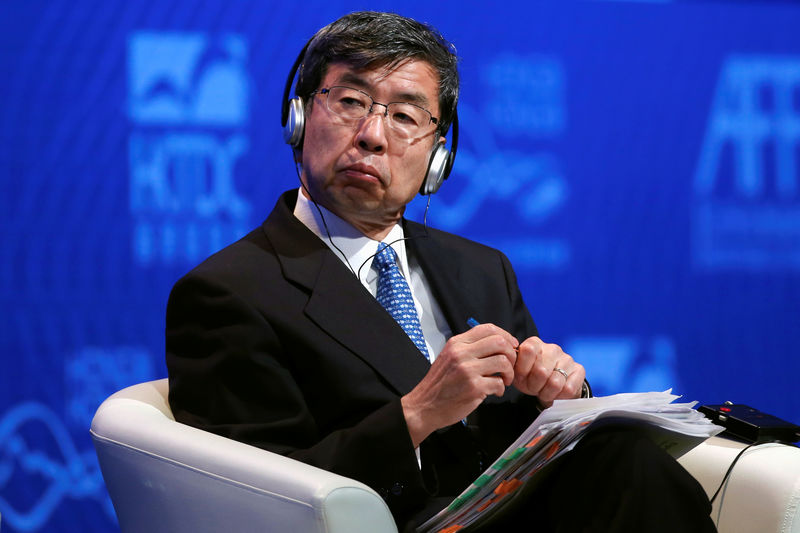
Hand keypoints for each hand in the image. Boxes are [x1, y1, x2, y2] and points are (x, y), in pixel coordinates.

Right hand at [401, 323, 517, 446]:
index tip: (511, 345)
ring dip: (509, 373)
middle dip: (511, 354)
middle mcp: (462, 353)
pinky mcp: (474, 387)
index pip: (487, 328)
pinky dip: (501, 389)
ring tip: (504, 380)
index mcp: (457, 344)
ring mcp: (467, 370)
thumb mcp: (449, 357)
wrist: (425, 406)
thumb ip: (469, 348)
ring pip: (503, 362)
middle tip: (509, 365)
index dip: (505, 335)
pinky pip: (499, 383)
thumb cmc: (440, 384)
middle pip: (499, 342)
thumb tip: (497, 344)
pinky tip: (494, 392)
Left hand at [512, 337, 584, 407]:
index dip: (522, 371)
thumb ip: (513, 367)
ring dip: (546, 393)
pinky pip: (568, 389)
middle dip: (534, 386)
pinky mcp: (579, 370)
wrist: (551, 388)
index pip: (527, 351)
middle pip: (541, 372)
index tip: (522, 377)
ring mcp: (567, 358)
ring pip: (555, 383)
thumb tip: (511, 364)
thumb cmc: (531, 378)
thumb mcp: (518, 373)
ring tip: (544, 391)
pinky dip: (559, 396)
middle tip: (534, 388)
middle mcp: (552, 348)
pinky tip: (556, 393)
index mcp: (535, 343)